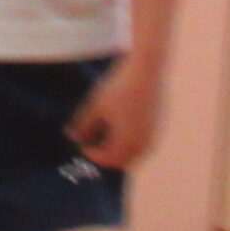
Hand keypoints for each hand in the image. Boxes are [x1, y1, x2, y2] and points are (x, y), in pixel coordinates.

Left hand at [68, 55, 164, 170]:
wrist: (146, 70)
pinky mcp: (157, 127)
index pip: (107, 160)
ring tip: (100, 131)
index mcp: (129, 144)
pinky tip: (115, 125)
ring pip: (131, 152)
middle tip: (89, 141)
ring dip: (116, 148)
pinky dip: (126, 140)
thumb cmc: (118, 88)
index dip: (91, 154)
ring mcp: (153, 137)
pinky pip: (140, 143)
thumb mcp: (96, 107)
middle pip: (121, 160)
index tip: (79, 143)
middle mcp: (144, 146)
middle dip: (104, 154)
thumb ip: (83, 126)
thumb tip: (72, 137)